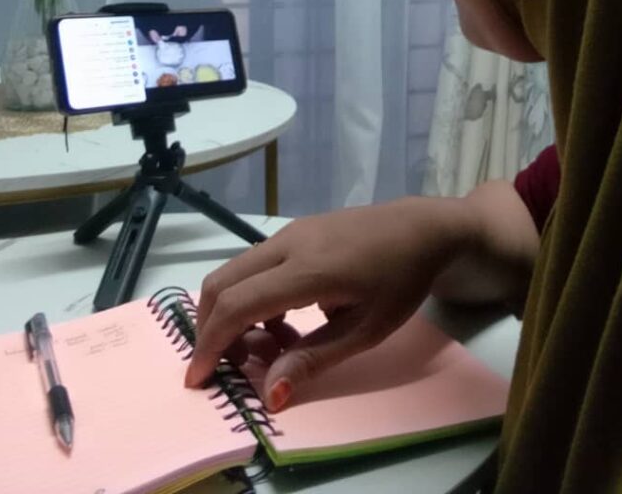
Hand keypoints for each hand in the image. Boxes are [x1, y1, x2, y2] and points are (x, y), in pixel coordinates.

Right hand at [185, 196, 469, 409]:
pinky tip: (282, 322)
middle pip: (222, 283)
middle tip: (224, 367)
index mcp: (306, 270)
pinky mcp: (295, 230)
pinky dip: (250, 295)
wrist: (423, 228)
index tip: (198, 379)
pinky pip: (255, 264)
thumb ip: (314, 357)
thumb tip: (269, 392)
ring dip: (232, 312)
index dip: (212, 343)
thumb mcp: (366, 329)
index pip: (238, 305)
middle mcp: (287, 244)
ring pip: (235, 271)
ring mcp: (289, 232)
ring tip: (265, 349)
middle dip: (210, 329)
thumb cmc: (401, 280)